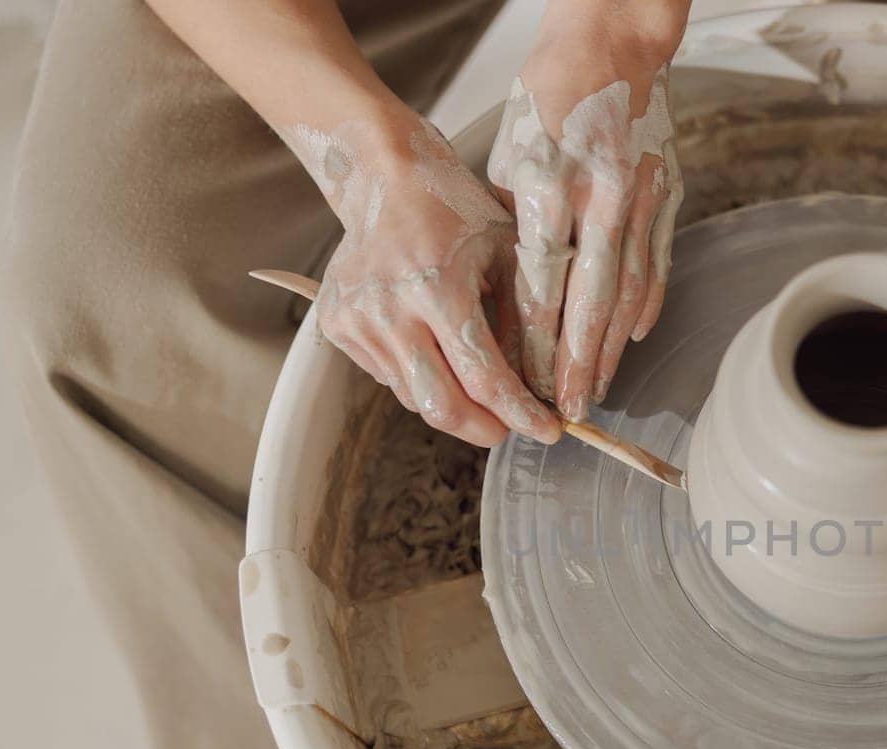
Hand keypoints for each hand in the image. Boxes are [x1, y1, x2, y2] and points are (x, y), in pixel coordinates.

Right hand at [291, 115, 561, 446]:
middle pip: (441, 405)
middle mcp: (390, 309)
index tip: (550, 431)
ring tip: (475, 381)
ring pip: (414, 396)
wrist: (386, 178)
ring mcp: (357, 319)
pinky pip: (388, 376)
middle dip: (483, 428)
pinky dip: (419, 376)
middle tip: (508, 427)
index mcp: (439, 288)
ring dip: (453, 401)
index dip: (520, 414)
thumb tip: (546, 389)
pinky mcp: (336, 325)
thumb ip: (528, 323)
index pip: (484, 378)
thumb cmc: (459, 214)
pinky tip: (433, 346)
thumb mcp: (510, 257)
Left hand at [487, 2, 687, 420]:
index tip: (524, 381)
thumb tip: (511, 299)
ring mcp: (639, 198)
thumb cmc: (549, 96)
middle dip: (576, 363)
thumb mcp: (510, 156)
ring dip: (610, 348)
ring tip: (596, 389)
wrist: (614, 43)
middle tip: (566, 409)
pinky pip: (655, 264)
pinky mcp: (666, 194)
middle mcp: (598, 197)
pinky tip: (630, 339)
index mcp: (548, 184)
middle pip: (587, 301)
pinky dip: (644, 306)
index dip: (533, 340)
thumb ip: (515, 227)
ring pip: (626, 291)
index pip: (540, 284)